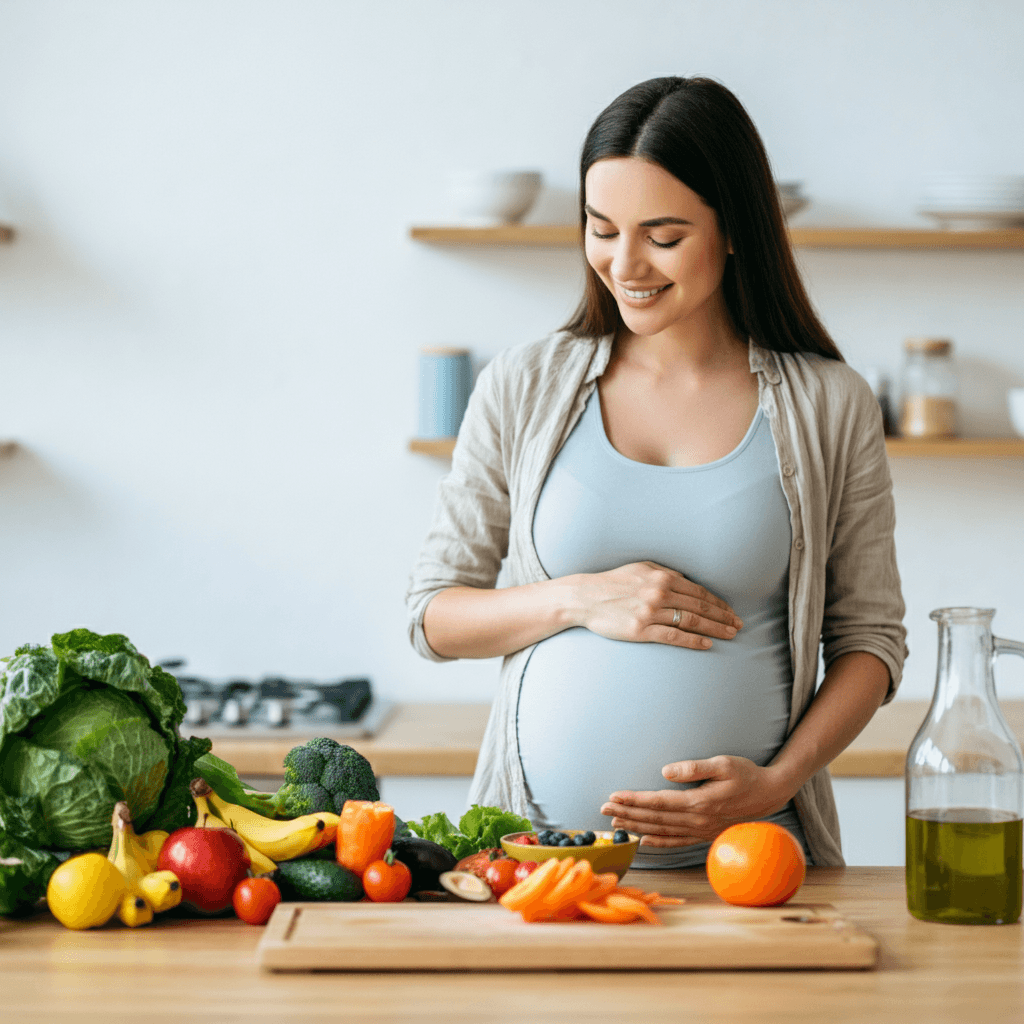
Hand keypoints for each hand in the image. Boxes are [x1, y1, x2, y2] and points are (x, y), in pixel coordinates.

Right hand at [574, 561, 741, 649]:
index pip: (698, 591)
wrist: (585, 598)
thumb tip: (685, 578)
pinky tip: (707, 644)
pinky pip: (673, 636)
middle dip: (723, 616)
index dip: (718, 602)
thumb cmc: (613, 582)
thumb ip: (664, 572)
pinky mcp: (641, 630)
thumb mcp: (640, 568)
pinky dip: (693, 640)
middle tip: (739, 625)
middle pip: (700, 606)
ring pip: (691, 621)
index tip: (731, 611)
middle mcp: (659, 593)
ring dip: (715, 628)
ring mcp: (650, 612)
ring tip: (730, 635)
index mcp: (661, 577)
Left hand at [599, 756, 792, 846]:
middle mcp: (697, 820)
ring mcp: (701, 829)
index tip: (614, 796)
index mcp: (698, 802)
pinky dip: (658, 842)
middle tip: (603, 808)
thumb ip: (694, 768)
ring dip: (637, 826)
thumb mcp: (723, 764)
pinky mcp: (705, 833)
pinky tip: (644, 840)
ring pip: (662, 830)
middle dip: (627, 813)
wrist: (771, 794)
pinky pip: (677, 841)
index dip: (634, 799)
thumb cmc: (747, 774)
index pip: (657, 802)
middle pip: (654, 817)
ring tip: (615, 822)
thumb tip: (665, 771)